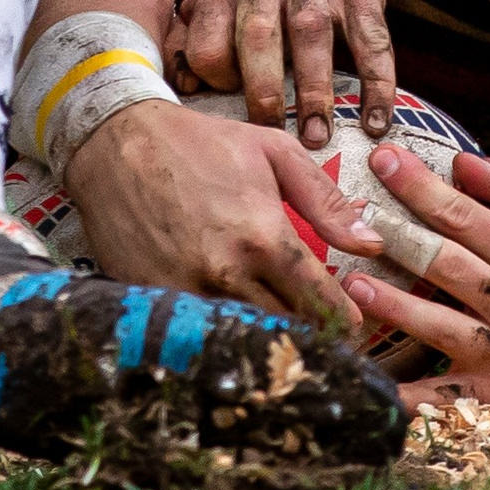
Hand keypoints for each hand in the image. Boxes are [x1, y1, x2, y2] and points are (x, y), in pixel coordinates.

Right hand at [63, 100, 385, 324]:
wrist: (116, 143)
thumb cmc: (200, 143)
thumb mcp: (273, 153)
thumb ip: (326, 202)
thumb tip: (373, 244)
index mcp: (263, 237)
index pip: (320, 303)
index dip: (344, 323)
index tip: (355, 330)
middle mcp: (225, 273)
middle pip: (285, 332)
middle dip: (311, 340)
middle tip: (327, 343)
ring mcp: (185, 293)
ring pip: (242, 341)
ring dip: (267, 346)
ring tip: (286, 344)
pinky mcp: (152, 302)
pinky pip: (197, 336)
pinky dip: (220, 341)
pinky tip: (235, 336)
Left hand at [170, 0, 396, 147]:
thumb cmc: (252, 4)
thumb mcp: (212, 14)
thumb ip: (192, 49)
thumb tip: (184, 89)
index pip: (208, 45)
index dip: (218, 82)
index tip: (234, 111)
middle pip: (258, 34)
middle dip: (265, 90)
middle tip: (273, 133)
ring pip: (312, 31)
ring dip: (315, 89)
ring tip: (317, 136)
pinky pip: (370, 34)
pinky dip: (376, 79)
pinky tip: (376, 119)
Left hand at [339, 146, 489, 415]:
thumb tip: (462, 159)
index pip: (468, 217)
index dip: (423, 188)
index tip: (383, 158)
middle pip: (450, 267)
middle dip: (400, 238)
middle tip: (351, 214)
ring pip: (442, 327)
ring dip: (396, 307)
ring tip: (352, 283)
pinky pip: (444, 398)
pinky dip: (410, 397)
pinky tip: (370, 383)